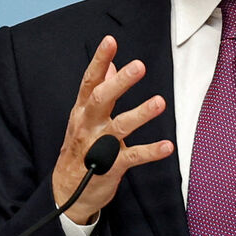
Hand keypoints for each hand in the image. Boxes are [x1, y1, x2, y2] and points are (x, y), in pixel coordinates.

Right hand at [52, 35, 172, 223]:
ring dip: (140, 114)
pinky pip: (133, 157)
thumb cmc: (79, 150)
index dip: (100, 60)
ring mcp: (99, 146)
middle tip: (139, 66)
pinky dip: (151, 152)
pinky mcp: (112, 167)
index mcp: (83, 111)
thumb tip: (110, 65)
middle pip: (101, 99)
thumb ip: (98, 91)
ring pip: (119, 126)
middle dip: (120, 82)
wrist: (68, 193)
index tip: (110, 41)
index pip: (90, 81)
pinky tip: (167, 146)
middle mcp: (89, 125)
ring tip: (159, 102)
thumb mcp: (84, 118)